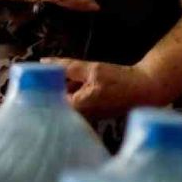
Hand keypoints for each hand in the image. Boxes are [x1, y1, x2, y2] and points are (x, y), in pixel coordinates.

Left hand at [50, 58, 169, 118]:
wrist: (145, 90)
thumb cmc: (120, 81)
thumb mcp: (93, 69)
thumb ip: (67, 67)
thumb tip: (44, 62)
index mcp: (76, 108)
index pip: (48, 99)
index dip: (42, 86)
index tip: (36, 74)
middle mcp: (79, 118)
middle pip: (56, 101)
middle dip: (55, 86)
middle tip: (56, 70)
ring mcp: (86, 119)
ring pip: (67, 101)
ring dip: (67, 88)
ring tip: (80, 77)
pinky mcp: (92, 116)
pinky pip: (77, 103)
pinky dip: (77, 92)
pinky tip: (84, 82)